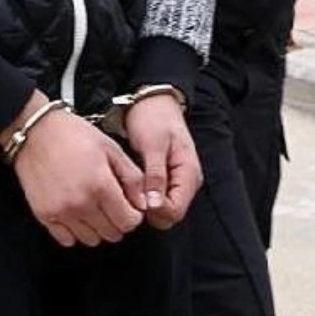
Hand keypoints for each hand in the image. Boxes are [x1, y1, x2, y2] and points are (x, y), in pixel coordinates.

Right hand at [4, 92, 145, 247]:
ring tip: (92, 208)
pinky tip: (75, 213)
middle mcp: (81, 203)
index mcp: (101, 186)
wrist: (35, 132)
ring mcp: (61, 211)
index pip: (129, 222)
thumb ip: (132, 178)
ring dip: (96, 228)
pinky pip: (66, 239)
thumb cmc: (73, 135)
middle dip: (117, 221)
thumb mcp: (111, 149)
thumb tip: (143, 203)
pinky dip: (74, 231)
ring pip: (91, 240)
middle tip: (110, 204)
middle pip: (112, 234)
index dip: (133, 214)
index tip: (128, 205)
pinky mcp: (44, 214)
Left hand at [125, 92, 202, 229]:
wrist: (152, 101)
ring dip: (142, 203)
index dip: (155, 211)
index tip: (135, 199)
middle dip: (147, 210)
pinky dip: (141, 196)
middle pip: (168, 214)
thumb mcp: (153, 146)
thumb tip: (154, 205)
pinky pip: (154, 197)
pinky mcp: (162, 178)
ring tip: (125, 188)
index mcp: (188, 175)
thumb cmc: (153, 118)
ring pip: (159, 208)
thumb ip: (155, 176)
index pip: (175, 212)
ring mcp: (174, 181)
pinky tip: (128, 186)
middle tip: (127, 194)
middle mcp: (185, 182)